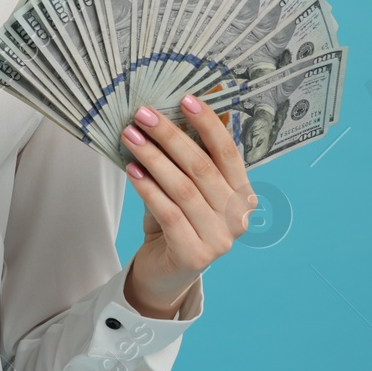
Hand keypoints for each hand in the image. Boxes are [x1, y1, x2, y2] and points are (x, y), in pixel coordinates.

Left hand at [118, 94, 257, 318]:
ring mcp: (220, 239)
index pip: (228, 152)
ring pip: (184, 188)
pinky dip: (149, 190)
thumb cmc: (173, 221)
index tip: (185, 99)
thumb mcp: (181, 186)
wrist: (163, 272)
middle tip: (142, 114)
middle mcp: (238, 216)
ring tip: (130, 137)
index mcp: (241, 194)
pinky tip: (132, 171)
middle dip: (170, 136)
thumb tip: (163, 113)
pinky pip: (169, 214)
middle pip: (202, 167)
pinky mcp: (196, 255)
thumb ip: (182, 159)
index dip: (208, 124)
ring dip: (153, 159)